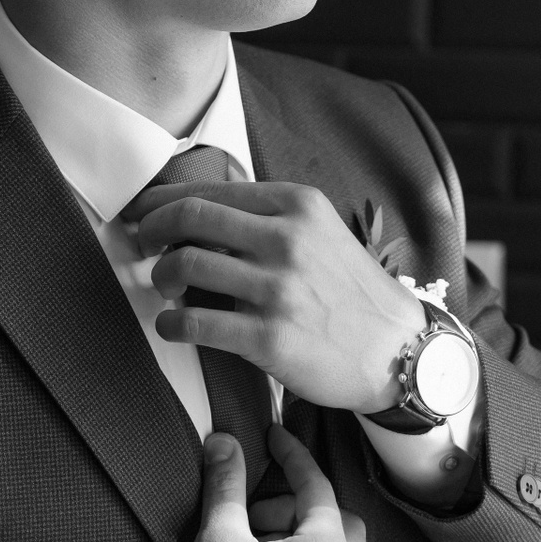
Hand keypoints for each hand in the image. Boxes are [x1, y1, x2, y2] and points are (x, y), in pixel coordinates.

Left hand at [131, 182, 425, 412]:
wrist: (399, 350)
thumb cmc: (353, 292)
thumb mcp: (322, 232)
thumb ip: (270, 215)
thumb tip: (204, 202)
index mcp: (298, 205)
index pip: (211, 190)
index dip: (164, 200)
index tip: (144, 211)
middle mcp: (287, 239)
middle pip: (189, 217)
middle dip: (152, 229)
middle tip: (142, 243)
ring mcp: (278, 288)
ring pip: (185, 265)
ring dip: (160, 277)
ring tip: (164, 288)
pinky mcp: (269, 337)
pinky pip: (195, 323)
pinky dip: (171, 323)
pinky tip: (172, 326)